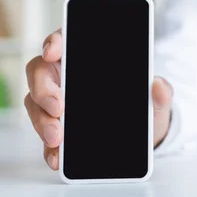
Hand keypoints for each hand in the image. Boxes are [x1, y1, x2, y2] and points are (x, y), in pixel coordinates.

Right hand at [24, 28, 173, 170]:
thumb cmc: (143, 104)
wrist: (143, 134)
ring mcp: (56, 101)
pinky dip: (48, 148)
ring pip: (35, 104)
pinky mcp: (56, 128)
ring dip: (42, 121)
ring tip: (57, 138)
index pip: (64, 39)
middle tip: (57, 107)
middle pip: (40, 72)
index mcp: (86, 57)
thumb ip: (161, 91)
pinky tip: (56, 156)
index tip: (53, 52)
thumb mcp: (157, 98)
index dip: (54, 42)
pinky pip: (45, 136)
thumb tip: (159, 86)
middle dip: (44, 89)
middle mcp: (65, 75)